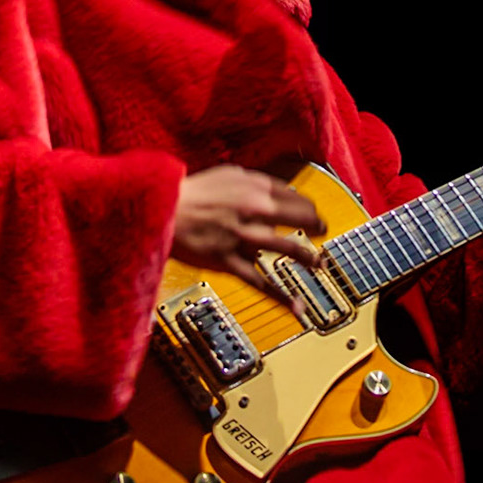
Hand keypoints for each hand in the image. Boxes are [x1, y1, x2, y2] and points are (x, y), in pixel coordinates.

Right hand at [172, 165, 326, 284]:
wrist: (161, 208)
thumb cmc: (190, 192)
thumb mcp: (226, 175)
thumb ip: (251, 182)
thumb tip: (270, 188)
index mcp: (254, 188)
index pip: (294, 197)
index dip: (307, 206)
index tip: (311, 212)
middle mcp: (254, 211)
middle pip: (300, 219)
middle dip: (316, 226)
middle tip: (322, 232)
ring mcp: (244, 238)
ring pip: (287, 249)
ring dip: (308, 258)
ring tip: (318, 263)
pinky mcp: (229, 262)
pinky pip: (260, 283)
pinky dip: (281, 298)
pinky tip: (296, 307)